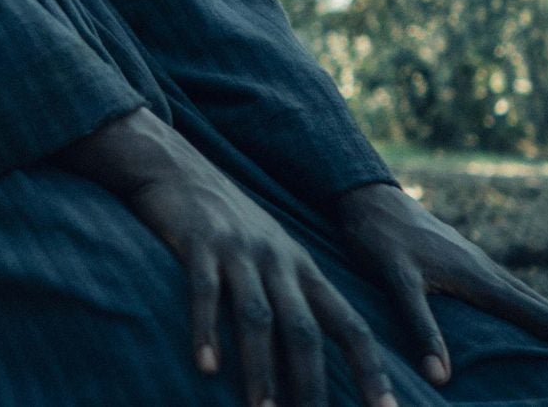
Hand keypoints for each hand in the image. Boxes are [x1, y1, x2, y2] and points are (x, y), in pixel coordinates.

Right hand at [57, 109, 395, 406]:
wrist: (176, 165)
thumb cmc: (224, 222)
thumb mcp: (269, 255)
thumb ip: (289, 300)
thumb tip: (304, 360)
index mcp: (303, 269)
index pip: (350, 325)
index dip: (371, 370)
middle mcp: (278, 261)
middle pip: (305, 329)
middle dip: (312, 383)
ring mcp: (238, 251)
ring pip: (258, 317)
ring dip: (261, 369)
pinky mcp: (197, 242)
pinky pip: (205, 292)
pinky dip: (207, 331)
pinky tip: (206, 367)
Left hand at [331, 181, 547, 394]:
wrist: (364, 193)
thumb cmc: (377, 234)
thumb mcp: (395, 280)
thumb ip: (420, 326)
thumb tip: (442, 378)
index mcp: (484, 278)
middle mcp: (491, 273)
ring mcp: (480, 267)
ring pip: (533, 305)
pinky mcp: (466, 265)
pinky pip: (511, 298)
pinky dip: (532, 321)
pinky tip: (525, 335)